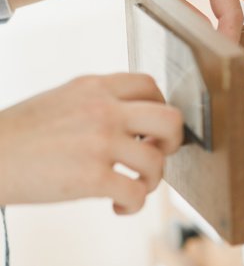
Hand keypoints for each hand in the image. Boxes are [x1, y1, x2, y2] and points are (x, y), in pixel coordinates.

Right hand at [0, 74, 182, 213]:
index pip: (150, 85)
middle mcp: (103, 109)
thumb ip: (101, 101)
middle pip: (170, 118)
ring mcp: (99, 142)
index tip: (153, 126)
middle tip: (158, 153)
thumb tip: (136, 118)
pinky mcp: (90, 177)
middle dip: (173, 140)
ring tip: (136, 185)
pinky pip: (137, 193)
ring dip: (154, 179)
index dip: (160, 107)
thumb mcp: (64, 99)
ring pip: (158, 161)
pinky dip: (134, 205)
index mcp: (96, 87)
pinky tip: (119, 205)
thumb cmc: (22, 133)